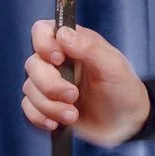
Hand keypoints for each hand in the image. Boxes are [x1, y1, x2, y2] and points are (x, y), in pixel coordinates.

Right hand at [22, 19, 149, 146]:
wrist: (126, 125)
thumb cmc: (124, 90)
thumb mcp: (114, 66)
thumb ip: (89, 47)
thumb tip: (62, 33)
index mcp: (74, 43)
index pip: (42, 30)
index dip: (43, 44)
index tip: (58, 60)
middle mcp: (58, 61)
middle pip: (33, 64)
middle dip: (50, 85)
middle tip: (73, 96)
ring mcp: (50, 83)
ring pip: (29, 88)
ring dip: (49, 105)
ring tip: (72, 114)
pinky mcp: (46, 105)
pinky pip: (28, 108)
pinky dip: (40, 117)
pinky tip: (57, 123)